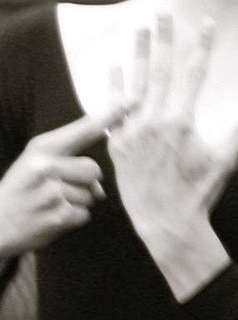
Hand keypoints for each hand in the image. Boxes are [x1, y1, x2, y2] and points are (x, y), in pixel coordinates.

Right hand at [0, 107, 123, 256]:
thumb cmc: (23, 190)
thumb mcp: (35, 162)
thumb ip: (68, 159)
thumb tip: (99, 184)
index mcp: (42, 148)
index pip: (83, 130)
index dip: (109, 116)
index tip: (130, 101)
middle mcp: (46, 167)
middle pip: (94, 170)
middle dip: (85, 182)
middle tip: (58, 188)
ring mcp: (51, 193)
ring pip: (91, 195)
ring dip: (78, 202)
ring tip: (52, 203)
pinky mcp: (57, 216)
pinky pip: (84, 214)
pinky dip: (73, 218)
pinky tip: (52, 216)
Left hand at [107, 14, 237, 267]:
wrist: (166, 222)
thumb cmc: (199, 193)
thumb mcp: (224, 161)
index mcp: (181, 122)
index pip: (194, 73)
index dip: (202, 45)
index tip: (206, 23)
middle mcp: (153, 122)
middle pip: (159, 71)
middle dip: (163, 40)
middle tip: (162, 15)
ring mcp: (131, 132)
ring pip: (134, 84)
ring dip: (137, 54)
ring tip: (138, 30)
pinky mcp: (117, 144)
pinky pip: (112, 110)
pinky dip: (114, 89)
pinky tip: (115, 69)